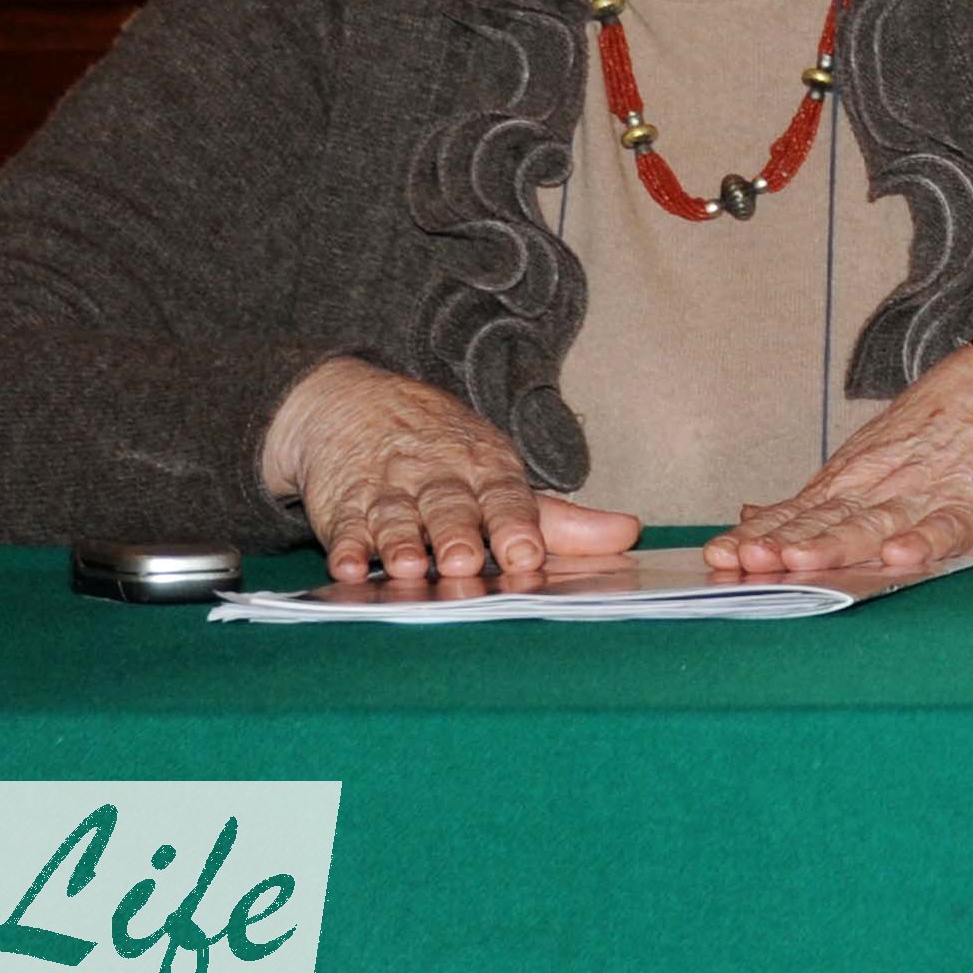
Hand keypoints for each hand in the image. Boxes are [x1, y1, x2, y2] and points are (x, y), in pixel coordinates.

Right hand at [262, 355, 644, 582]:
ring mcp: (388, 489)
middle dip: (456, 534)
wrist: (356, 405)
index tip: (526, 556)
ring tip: (408, 567)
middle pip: (448, 507)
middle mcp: (438, 477)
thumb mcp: (501, 476)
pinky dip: (345, 545)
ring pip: (397, 517)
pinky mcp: (343, 503)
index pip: (505, 497)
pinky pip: (344, 525)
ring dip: (401, 542)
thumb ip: (560, 519)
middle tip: (462, 561)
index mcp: (485, 470)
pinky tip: (348, 565)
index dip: (515, 526)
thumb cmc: (445, 455)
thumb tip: (628, 534)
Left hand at [707, 337, 972, 579]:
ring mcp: (929, 496)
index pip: (799, 512)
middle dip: (786, 543)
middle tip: (748, 561)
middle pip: (830, 520)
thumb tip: (750, 516)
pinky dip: (924, 542)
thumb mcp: (867, 456)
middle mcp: (884, 489)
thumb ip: (814, 498)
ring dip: (838, 544)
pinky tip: (899, 557)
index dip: (761, 534)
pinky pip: (947, 528)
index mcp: (855, 480)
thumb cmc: (935, 431)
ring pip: (877, 524)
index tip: (720, 554)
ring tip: (801, 560)